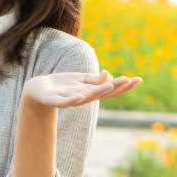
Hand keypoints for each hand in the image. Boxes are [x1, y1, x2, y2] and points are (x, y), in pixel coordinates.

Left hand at [23, 70, 141, 108]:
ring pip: (86, 97)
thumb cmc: (61, 85)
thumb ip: (95, 80)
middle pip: (102, 93)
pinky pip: (64, 102)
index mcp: (89, 92)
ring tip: (110, 85)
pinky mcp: (53, 100)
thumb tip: (108, 74)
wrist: (37, 90)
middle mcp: (82, 97)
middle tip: (130, 81)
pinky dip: (73, 101)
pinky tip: (80, 97)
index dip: (124, 85)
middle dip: (116, 87)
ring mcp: (69, 99)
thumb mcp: (80, 80)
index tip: (138, 79)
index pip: (110, 89)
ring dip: (98, 92)